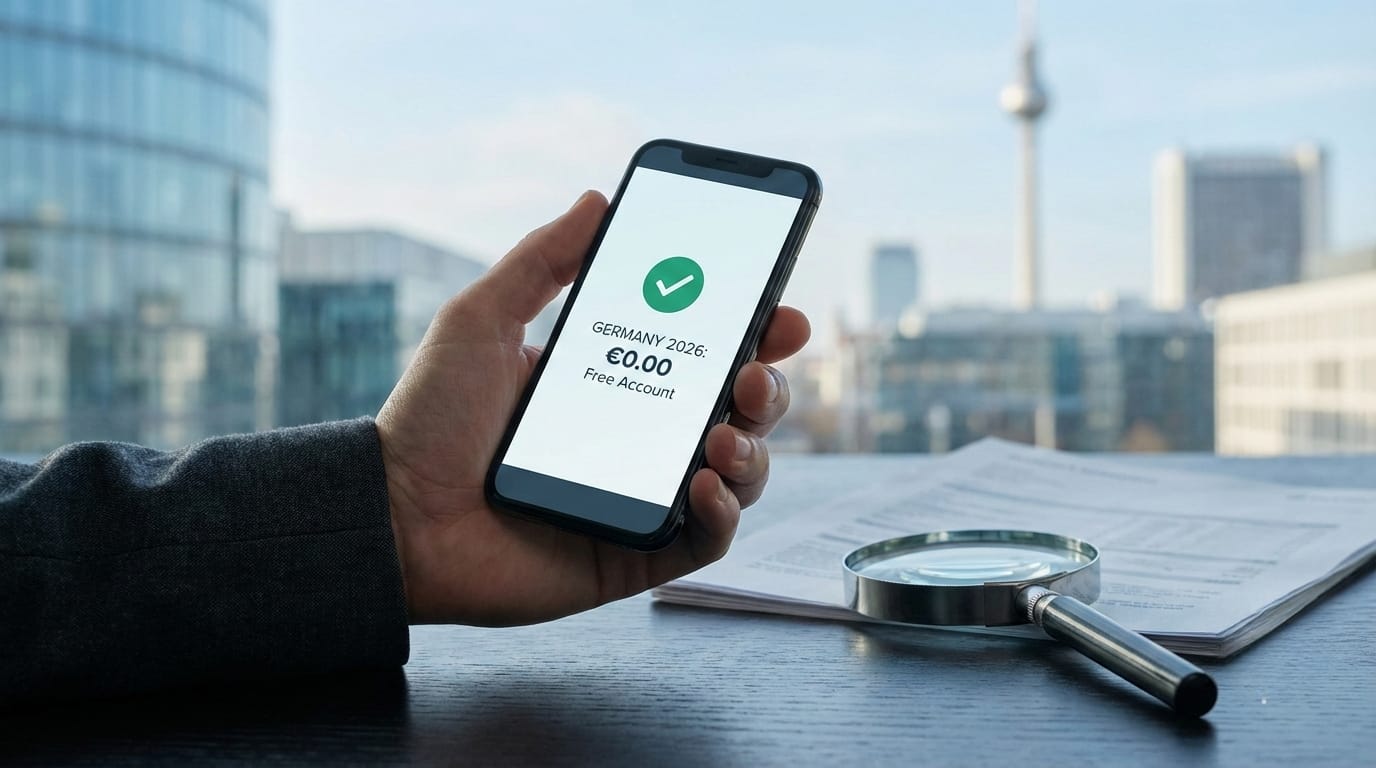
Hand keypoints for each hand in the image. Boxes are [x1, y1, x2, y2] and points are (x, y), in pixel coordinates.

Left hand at [376, 191, 810, 625]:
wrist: (393, 517)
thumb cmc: (430, 420)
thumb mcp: (482, 320)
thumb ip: (542, 261)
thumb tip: (597, 200)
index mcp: (615, 380)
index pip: (705, 352)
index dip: (754, 331)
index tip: (780, 310)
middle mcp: (640, 438)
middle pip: (739, 410)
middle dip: (769, 386)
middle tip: (755, 370)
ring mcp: (644, 498)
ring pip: (739, 473)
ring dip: (753, 448)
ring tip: (721, 434)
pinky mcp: (637, 554)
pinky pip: (708, 538)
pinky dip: (724, 513)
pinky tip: (703, 483)